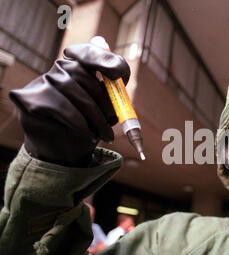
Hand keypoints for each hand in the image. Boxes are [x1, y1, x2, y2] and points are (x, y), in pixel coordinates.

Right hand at [9, 43, 129, 166]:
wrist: (64, 148)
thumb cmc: (89, 123)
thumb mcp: (107, 107)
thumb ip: (113, 94)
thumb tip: (119, 85)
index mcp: (81, 65)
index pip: (88, 53)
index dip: (104, 60)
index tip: (118, 74)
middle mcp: (60, 68)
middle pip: (82, 75)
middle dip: (104, 100)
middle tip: (115, 120)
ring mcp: (43, 81)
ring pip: (74, 93)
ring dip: (96, 117)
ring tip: (106, 134)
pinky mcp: (30, 98)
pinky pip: (62, 108)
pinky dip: (81, 124)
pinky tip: (89, 134)